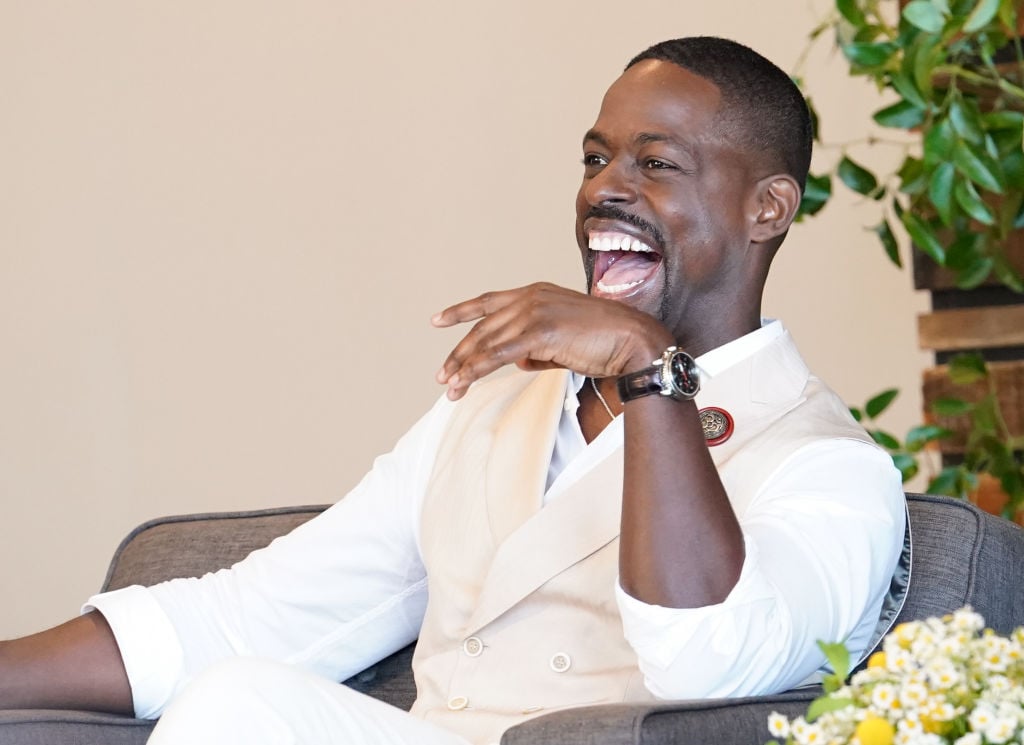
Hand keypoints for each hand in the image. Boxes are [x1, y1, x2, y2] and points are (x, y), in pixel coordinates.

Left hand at [432, 282, 672, 399]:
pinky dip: (476, 370)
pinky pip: (497, 354)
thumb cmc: (606, 342)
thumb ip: (538, 349)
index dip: (461, 311)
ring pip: (486, 342)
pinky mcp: (539, 332)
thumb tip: (518, 362)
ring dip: (464, 367)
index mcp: (536, 293)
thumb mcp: (563, 342)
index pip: (489, 301)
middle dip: (460, 353)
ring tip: (449, 388)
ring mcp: (534, 312)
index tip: (438, 320)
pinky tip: (464, 382)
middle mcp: (531, 297)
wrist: (632, 340)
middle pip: (482, 326)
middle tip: (443, 375)